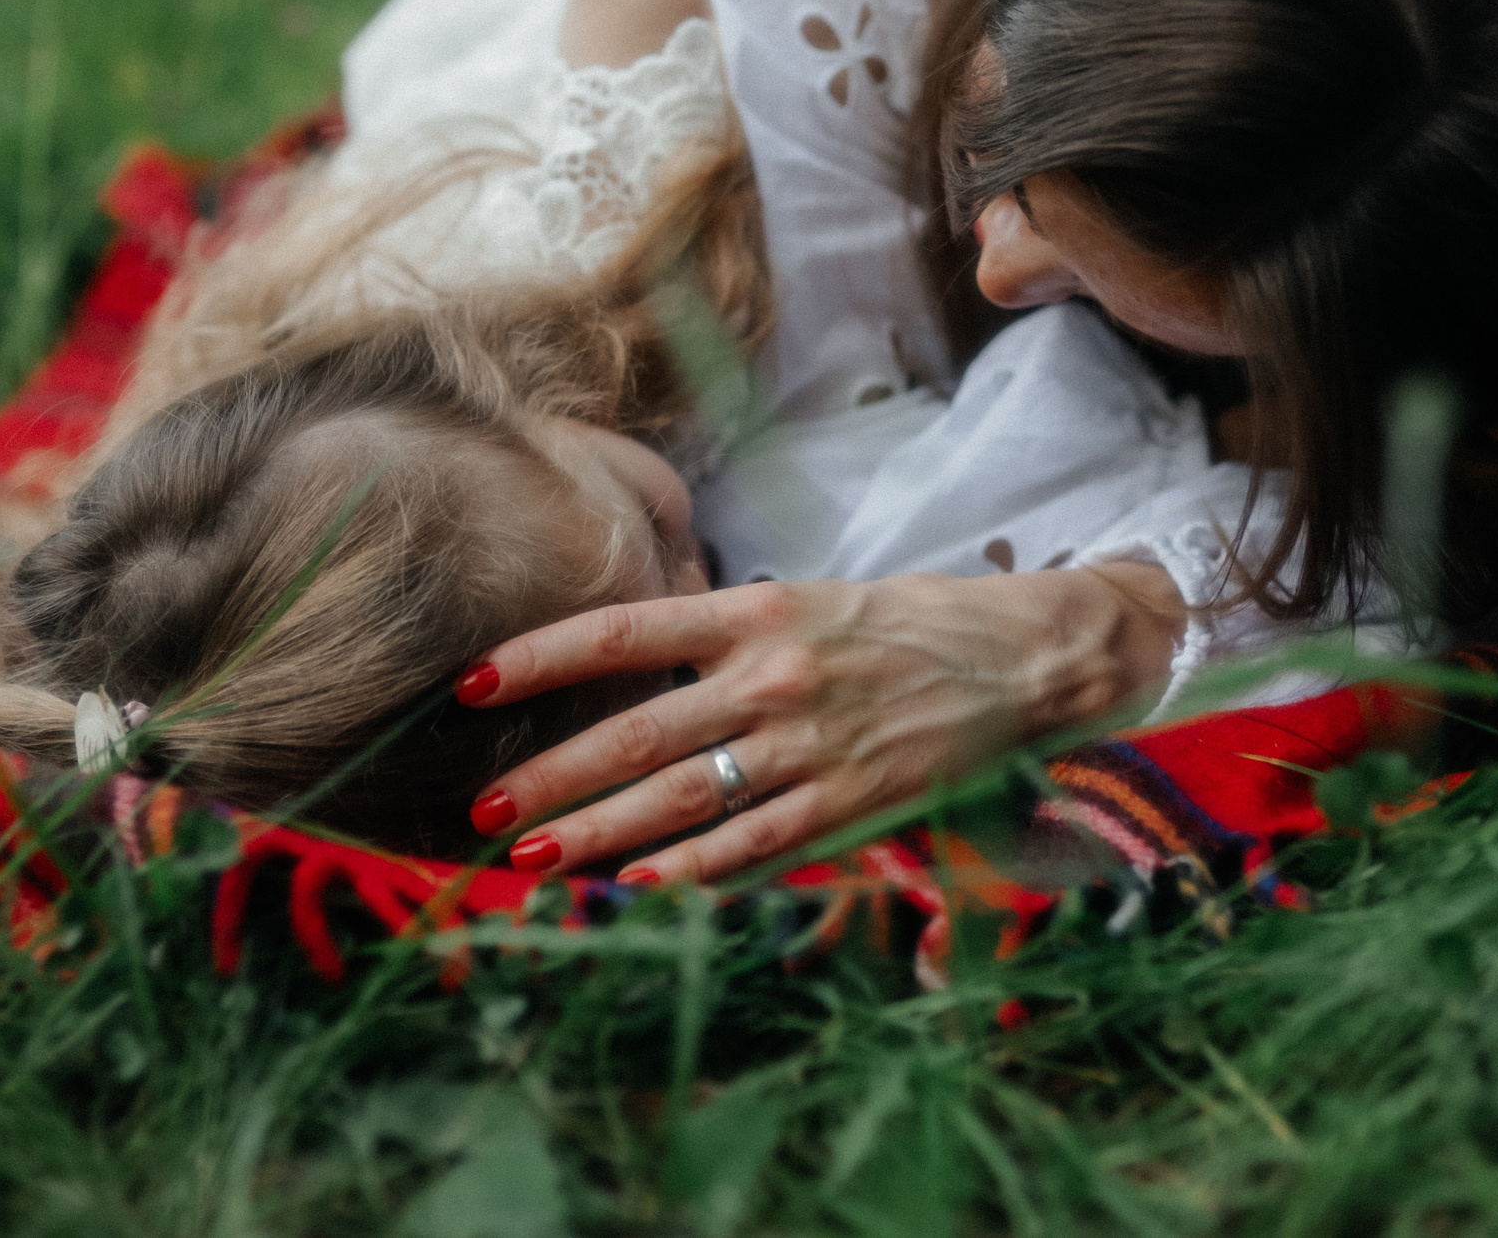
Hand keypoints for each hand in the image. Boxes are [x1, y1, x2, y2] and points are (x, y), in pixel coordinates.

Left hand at [458, 564, 1184, 884]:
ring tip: (533, 859)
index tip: (470, 683)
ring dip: (599, 833)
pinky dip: (688, 875)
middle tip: (483, 810)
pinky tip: (633, 894)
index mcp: (760, 611)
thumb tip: (636, 667)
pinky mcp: (847, 803)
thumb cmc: (911, 625)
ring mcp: (809, 745)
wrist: (1028, 656)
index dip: (540, 655)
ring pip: (680, 797)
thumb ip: (728, 635)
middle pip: (636, 728)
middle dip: (551, 774)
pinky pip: (749, 847)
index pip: (625, 629)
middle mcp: (774, 675)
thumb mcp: (813, 602)